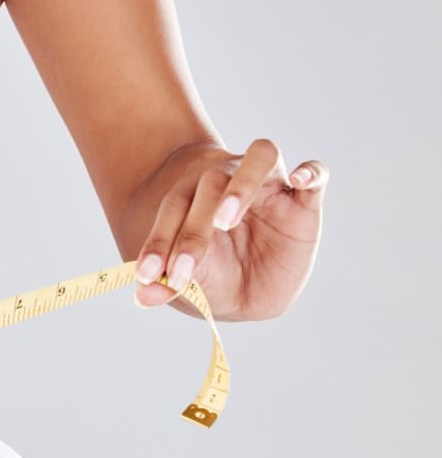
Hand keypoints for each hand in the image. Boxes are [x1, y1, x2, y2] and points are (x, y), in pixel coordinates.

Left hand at [132, 138, 327, 319]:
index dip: (158, 240)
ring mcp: (270, 187)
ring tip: (224, 220)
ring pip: (260, 159)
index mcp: (194, 200)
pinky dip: (310, 172)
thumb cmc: (216, 276)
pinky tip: (300, 179)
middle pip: (211, 185)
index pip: (174, 207)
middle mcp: (230, 184)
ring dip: (241, 185)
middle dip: (193, 229)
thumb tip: (142, 298)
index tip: (148, 275)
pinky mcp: (304, 200)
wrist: (253, 287)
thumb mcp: (195, 285)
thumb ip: (173, 283)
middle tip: (181, 269)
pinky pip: (315, 175)